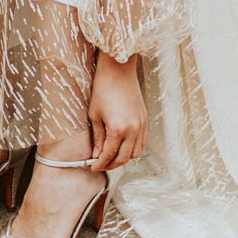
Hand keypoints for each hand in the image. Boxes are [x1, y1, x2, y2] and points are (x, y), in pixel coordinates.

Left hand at [88, 51, 147, 171]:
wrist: (118, 71)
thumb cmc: (103, 89)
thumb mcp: (95, 115)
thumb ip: (98, 138)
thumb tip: (96, 154)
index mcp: (118, 129)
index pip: (109, 154)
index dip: (100, 163)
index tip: (93, 167)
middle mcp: (133, 129)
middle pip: (124, 158)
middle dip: (111, 164)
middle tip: (101, 164)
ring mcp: (141, 125)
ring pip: (135, 152)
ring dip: (124, 158)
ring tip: (111, 156)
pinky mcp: (145, 119)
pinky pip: (142, 142)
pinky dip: (133, 148)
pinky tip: (123, 146)